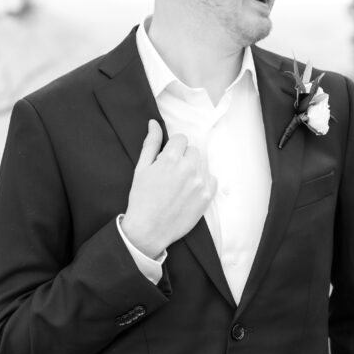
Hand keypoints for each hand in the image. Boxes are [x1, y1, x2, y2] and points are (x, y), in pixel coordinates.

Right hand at [121, 120, 215, 257]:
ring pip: (202, 164)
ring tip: (180, 184)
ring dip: (193, 169)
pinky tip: (189, 191)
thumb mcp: (141, 168)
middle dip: (183, 158)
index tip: (166, 160)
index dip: (172, 149)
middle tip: (172, 173)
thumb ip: (150, 143)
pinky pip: (211, 179)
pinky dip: (202, 182)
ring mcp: (200, 183)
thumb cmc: (141, 198)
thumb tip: (154, 123)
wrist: (149, 229)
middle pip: (193, 151)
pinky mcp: (207, 197)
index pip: (181, 139)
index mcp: (171, 159)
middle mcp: (189, 168)